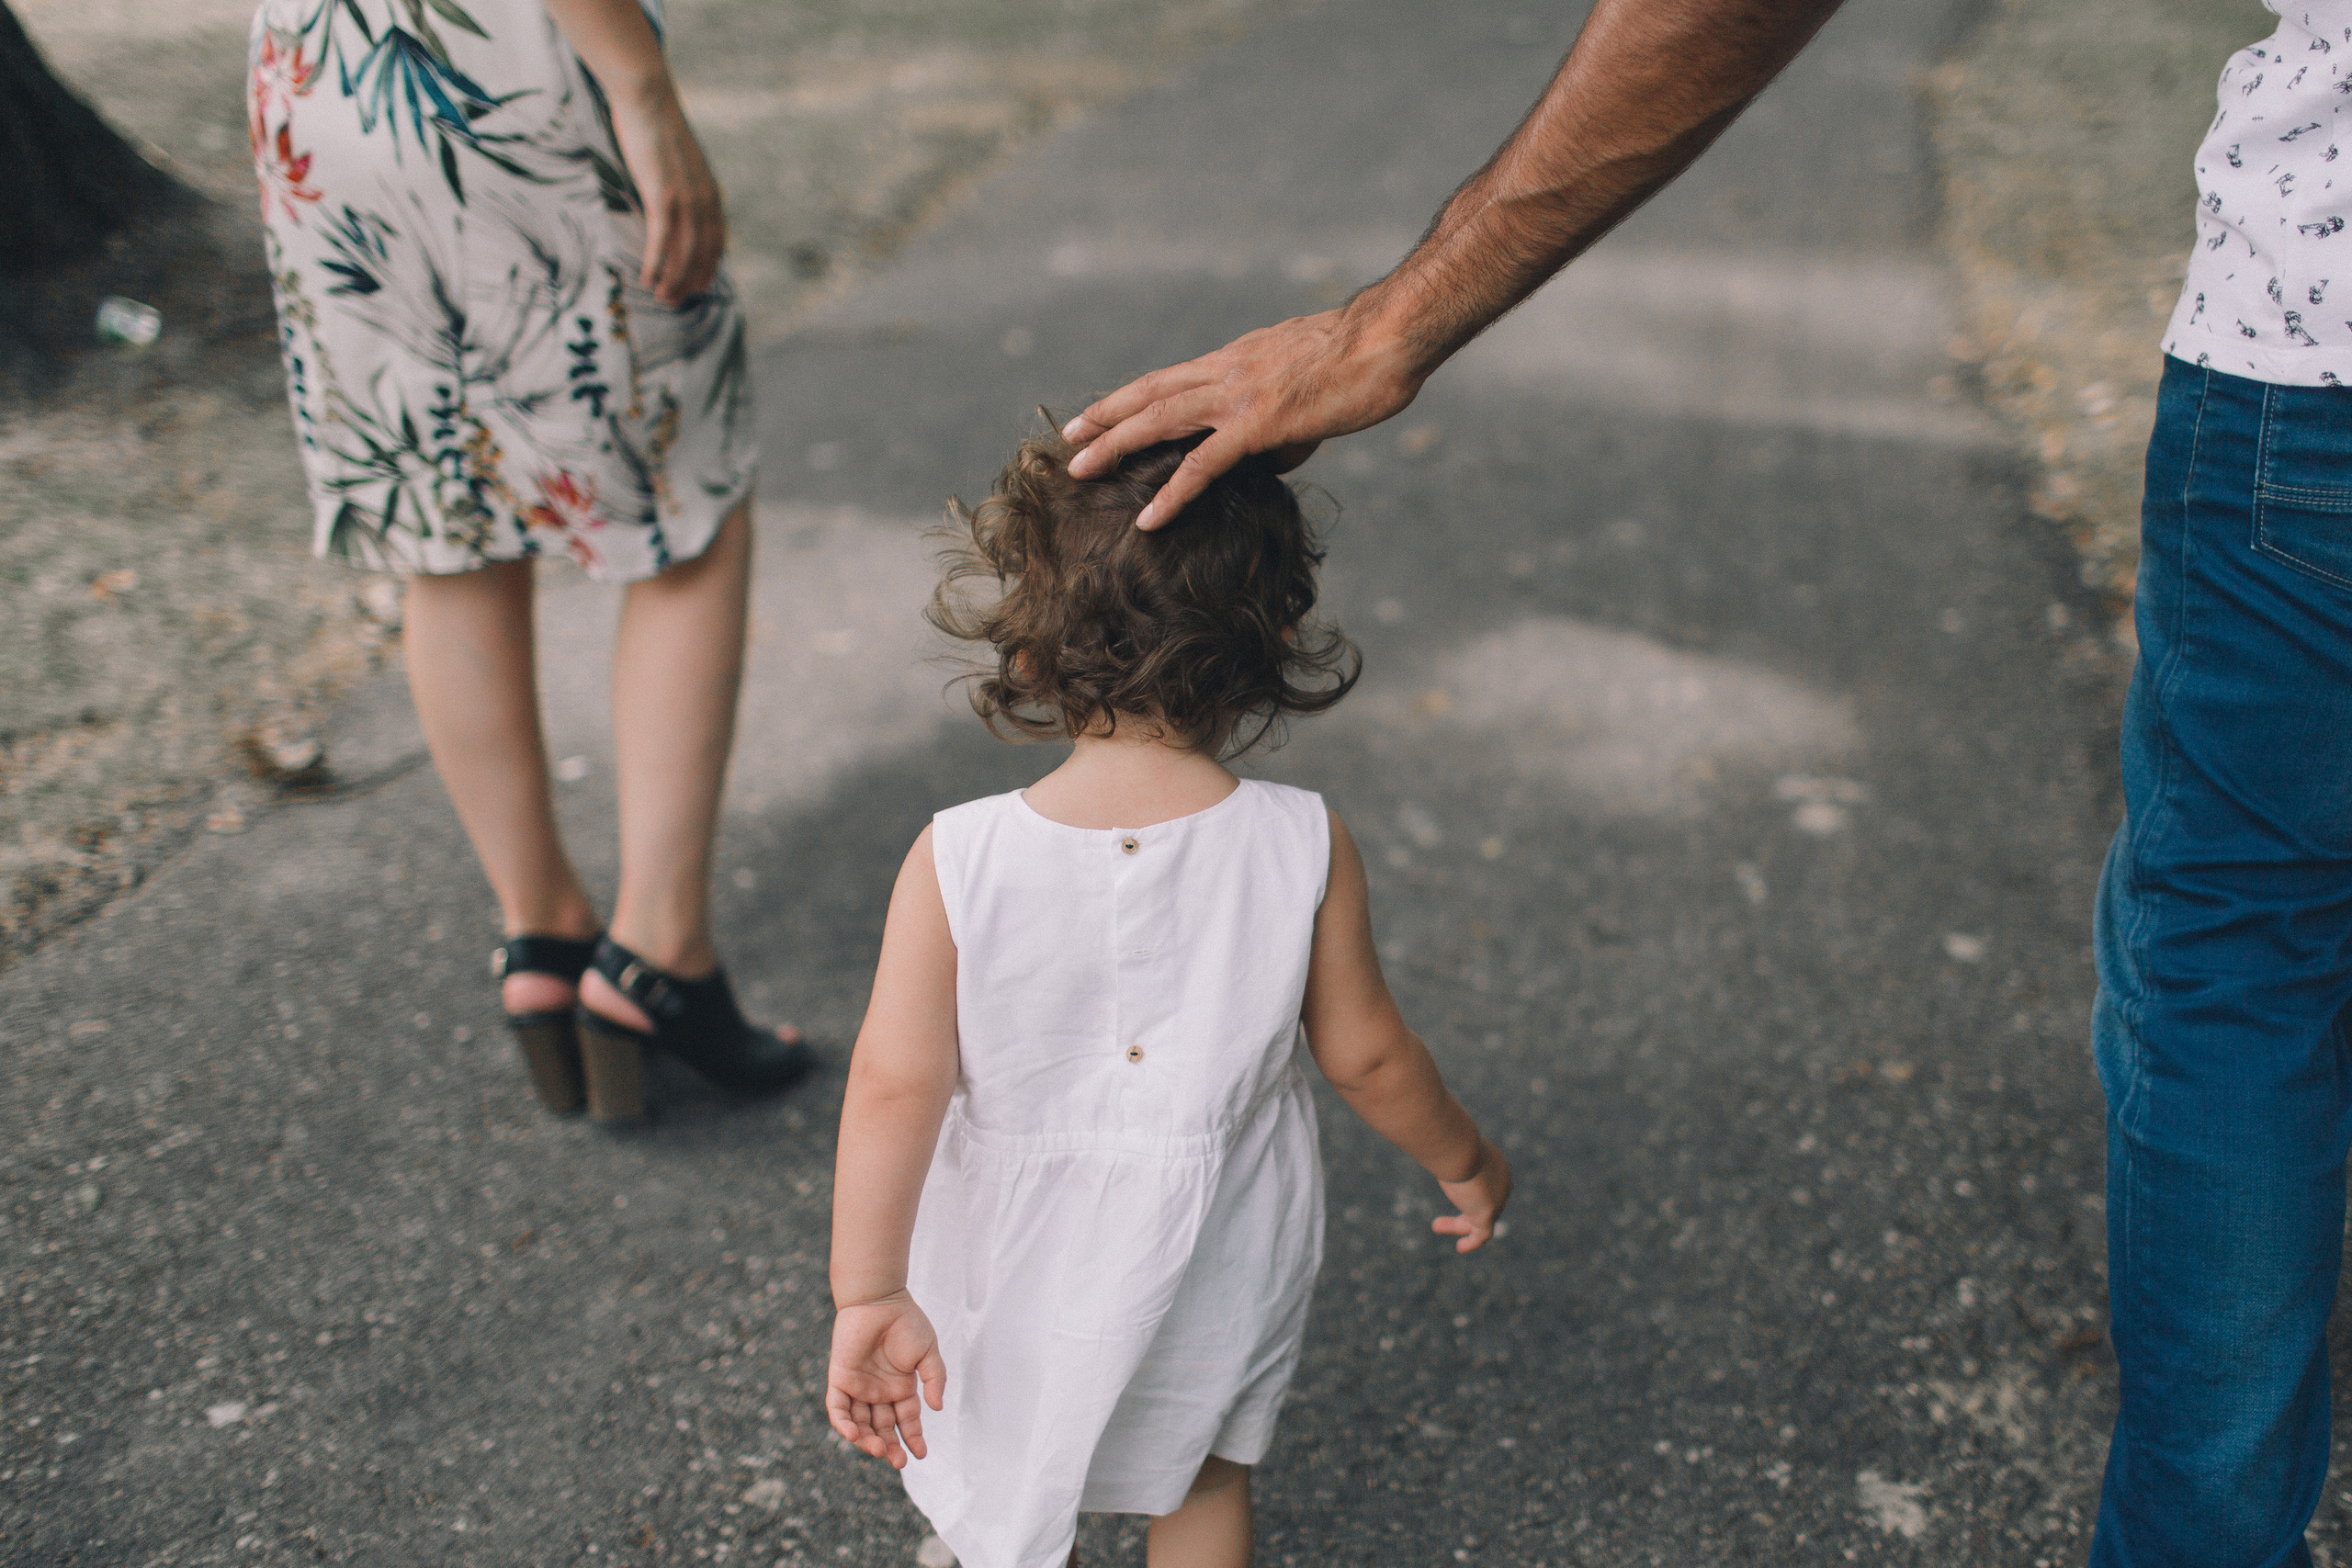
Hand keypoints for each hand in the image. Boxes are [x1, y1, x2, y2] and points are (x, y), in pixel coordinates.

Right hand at [605, 85, 725, 304]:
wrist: (648, 99)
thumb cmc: (656, 128)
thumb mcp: (679, 162)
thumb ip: (683, 185)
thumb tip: (674, 204)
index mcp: (711, 193)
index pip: (717, 241)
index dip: (710, 268)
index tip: (700, 288)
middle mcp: (704, 200)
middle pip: (703, 253)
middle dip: (691, 281)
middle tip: (676, 302)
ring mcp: (685, 199)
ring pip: (684, 253)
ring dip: (673, 279)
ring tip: (660, 298)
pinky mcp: (662, 196)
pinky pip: (662, 240)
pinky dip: (656, 263)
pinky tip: (647, 278)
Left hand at [825, 1292, 945, 1467]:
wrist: (880, 1299)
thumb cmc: (907, 1322)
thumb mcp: (928, 1353)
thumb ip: (935, 1379)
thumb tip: (937, 1409)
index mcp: (900, 1387)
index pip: (906, 1420)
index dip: (913, 1438)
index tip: (921, 1454)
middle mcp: (879, 1392)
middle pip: (882, 1428)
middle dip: (890, 1447)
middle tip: (898, 1462)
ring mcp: (858, 1387)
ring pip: (860, 1424)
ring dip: (868, 1440)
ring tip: (879, 1450)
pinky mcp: (840, 1379)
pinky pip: (837, 1408)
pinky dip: (843, 1424)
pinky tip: (853, 1435)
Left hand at [1060, 299, 1425, 528]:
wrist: (1389, 338)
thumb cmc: (1363, 360)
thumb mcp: (1309, 390)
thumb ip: (1280, 424)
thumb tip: (1271, 459)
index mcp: (1237, 358)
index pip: (1170, 378)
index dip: (1129, 396)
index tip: (1097, 413)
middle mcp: (1227, 370)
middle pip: (1149, 392)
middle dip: (1103, 417)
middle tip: (1068, 441)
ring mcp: (1239, 395)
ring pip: (1159, 419)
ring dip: (1115, 446)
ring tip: (1080, 471)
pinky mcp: (1259, 424)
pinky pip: (1203, 464)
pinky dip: (1171, 493)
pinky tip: (1149, 518)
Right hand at [1433, 1136, 1511, 1252]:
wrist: (1460, 1149)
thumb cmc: (1450, 1141)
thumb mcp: (1447, 1143)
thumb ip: (1442, 1147)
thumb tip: (1427, 1141)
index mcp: (1496, 1165)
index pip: (1486, 1185)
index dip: (1468, 1193)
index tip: (1451, 1193)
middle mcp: (1502, 1184)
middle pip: (1483, 1203)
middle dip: (1463, 1211)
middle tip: (1440, 1215)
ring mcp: (1498, 1200)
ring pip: (1480, 1220)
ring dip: (1459, 1225)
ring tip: (1436, 1225)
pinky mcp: (1489, 1214)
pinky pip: (1483, 1235)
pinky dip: (1472, 1242)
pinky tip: (1461, 1247)